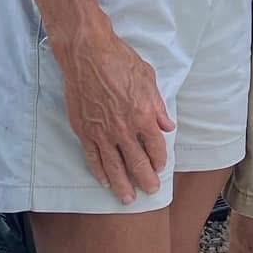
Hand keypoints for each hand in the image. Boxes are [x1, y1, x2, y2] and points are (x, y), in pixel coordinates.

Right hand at [59, 27, 174, 204]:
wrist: (87, 53)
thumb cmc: (119, 60)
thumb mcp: (148, 78)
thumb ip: (158, 105)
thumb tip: (167, 125)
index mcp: (143, 115)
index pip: (156, 147)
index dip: (160, 160)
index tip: (160, 166)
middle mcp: (124, 129)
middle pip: (137, 162)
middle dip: (146, 179)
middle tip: (150, 191)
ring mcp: (102, 132)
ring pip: (114, 166)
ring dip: (123, 185)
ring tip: (128, 199)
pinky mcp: (84, 131)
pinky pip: (93, 158)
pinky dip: (99, 172)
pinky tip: (104, 181)